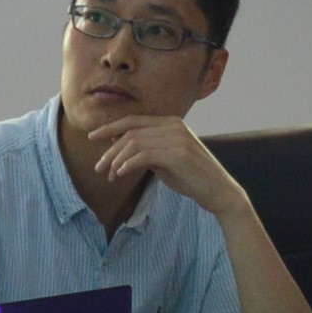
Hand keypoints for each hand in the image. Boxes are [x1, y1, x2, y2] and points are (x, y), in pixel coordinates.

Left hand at [87, 110, 246, 217]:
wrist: (218, 192)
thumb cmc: (191, 177)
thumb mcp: (164, 161)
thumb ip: (146, 150)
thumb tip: (118, 144)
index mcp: (171, 123)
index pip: (133, 121)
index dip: (110, 128)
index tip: (93, 138)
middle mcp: (174, 125)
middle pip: (131, 131)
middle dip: (110, 149)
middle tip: (99, 167)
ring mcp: (177, 138)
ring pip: (135, 143)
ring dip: (117, 160)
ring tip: (110, 176)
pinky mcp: (178, 153)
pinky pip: (144, 155)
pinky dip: (128, 164)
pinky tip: (121, 174)